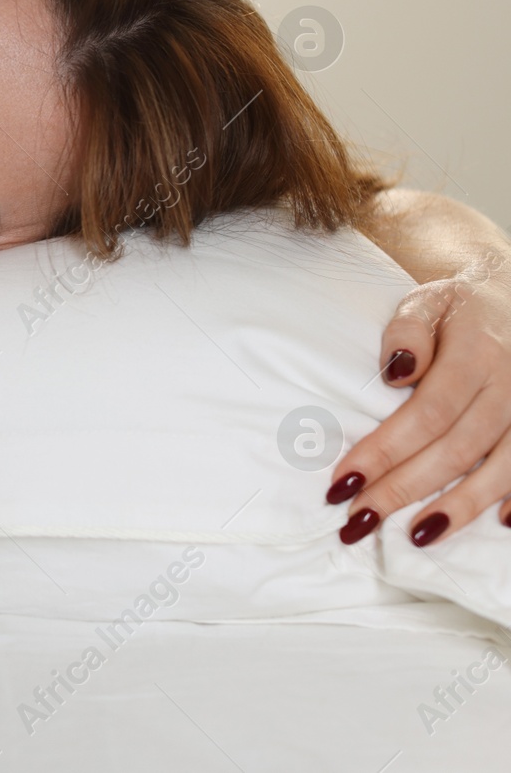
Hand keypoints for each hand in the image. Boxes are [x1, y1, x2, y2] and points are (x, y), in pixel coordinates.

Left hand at [327, 254, 510, 545]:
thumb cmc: (458, 310)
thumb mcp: (427, 301)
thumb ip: (407, 331)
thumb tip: (395, 373)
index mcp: (476, 354)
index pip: (426, 413)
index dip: (385, 451)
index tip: (343, 481)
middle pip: (456, 448)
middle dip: (405, 487)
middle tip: (360, 518)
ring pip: (501, 468)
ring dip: (459, 506)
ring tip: (416, 536)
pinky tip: (498, 525)